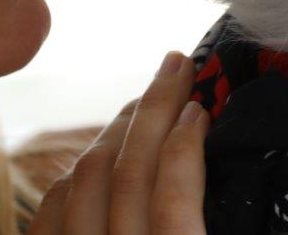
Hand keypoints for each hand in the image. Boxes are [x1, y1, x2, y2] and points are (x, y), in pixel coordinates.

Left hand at [29, 51, 207, 233]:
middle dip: (154, 112)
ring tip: (147, 100)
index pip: (173, 204)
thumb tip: (235, 174)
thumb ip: (208, 221)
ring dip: (118, 129)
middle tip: (178, 67)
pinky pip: (52, 209)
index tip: (199, 109)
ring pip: (87, 180)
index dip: (185, 149)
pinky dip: (80, 171)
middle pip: (127, 179)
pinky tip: (104, 149)